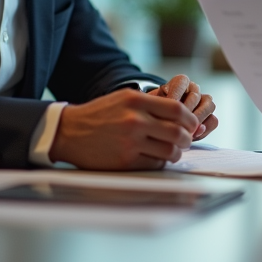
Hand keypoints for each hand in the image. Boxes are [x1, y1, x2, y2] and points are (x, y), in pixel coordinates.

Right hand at [49, 88, 197, 169]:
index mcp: (136, 101)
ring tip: (173, 151)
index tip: (192, 124)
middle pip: (178, 132)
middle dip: (187, 139)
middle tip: (186, 140)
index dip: (190, 119)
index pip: (177, 110)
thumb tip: (181, 112)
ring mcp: (130, 142)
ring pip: (169, 151)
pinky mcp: (125, 161)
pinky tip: (156, 158)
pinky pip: (154, 164)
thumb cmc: (100, 114)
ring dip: (176, 153)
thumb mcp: (124, 97)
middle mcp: (135, 120)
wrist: (69, 131)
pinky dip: (160, 162)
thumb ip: (151, 103)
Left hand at [148, 74, 218, 140]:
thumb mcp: (152, 107)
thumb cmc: (154, 113)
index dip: (174, 95)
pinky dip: (205, 129)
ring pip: (209, 105)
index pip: (181, 82)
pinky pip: (213, 121)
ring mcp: (204, 102)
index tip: (164, 108)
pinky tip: (193, 135)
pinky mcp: (210, 117)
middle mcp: (194, 89)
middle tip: (176, 123)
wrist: (159, 123)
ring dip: (197, 119)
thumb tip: (175, 116)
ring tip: (186, 130)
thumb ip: (161, 109)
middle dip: (186, 111)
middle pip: (196, 96)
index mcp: (180, 82)